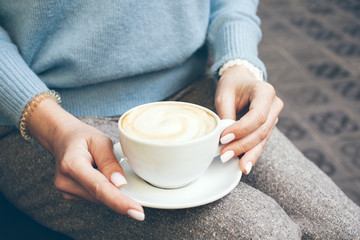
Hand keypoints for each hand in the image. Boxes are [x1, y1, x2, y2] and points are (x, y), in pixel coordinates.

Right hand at [27, 99, 144, 220]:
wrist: (63, 139)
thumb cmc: (82, 138)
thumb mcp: (100, 140)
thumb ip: (110, 161)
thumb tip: (120, 184)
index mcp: (72, 164)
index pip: (99, 187)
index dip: (119, 201)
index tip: (137, 211)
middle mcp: (66, 182)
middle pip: (101, 196)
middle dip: (121, 196)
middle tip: (133, 188)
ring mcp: (67, 191)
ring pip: (100, 200)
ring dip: (111, 190)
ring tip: (104, 168)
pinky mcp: (71, 196)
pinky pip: (96, 198)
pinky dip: (104, 191)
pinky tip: (100, 175)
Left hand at [215, 65, 282, 173]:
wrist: (241, 81)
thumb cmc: (232, 86)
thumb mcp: (224, 96)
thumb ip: (226, 116)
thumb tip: (223, 140)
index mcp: (265, 91)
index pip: (257, 116)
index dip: (241, 129)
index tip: (223, 137)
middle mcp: (274, 105)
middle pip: (261, 130)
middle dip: (242, 145)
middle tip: (224, 155)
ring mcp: (273, 117)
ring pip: (263, 140)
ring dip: (248, 154)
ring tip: (239, 167)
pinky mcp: (267, 127)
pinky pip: (260, 143)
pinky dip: (251, 154)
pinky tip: (244, 165)